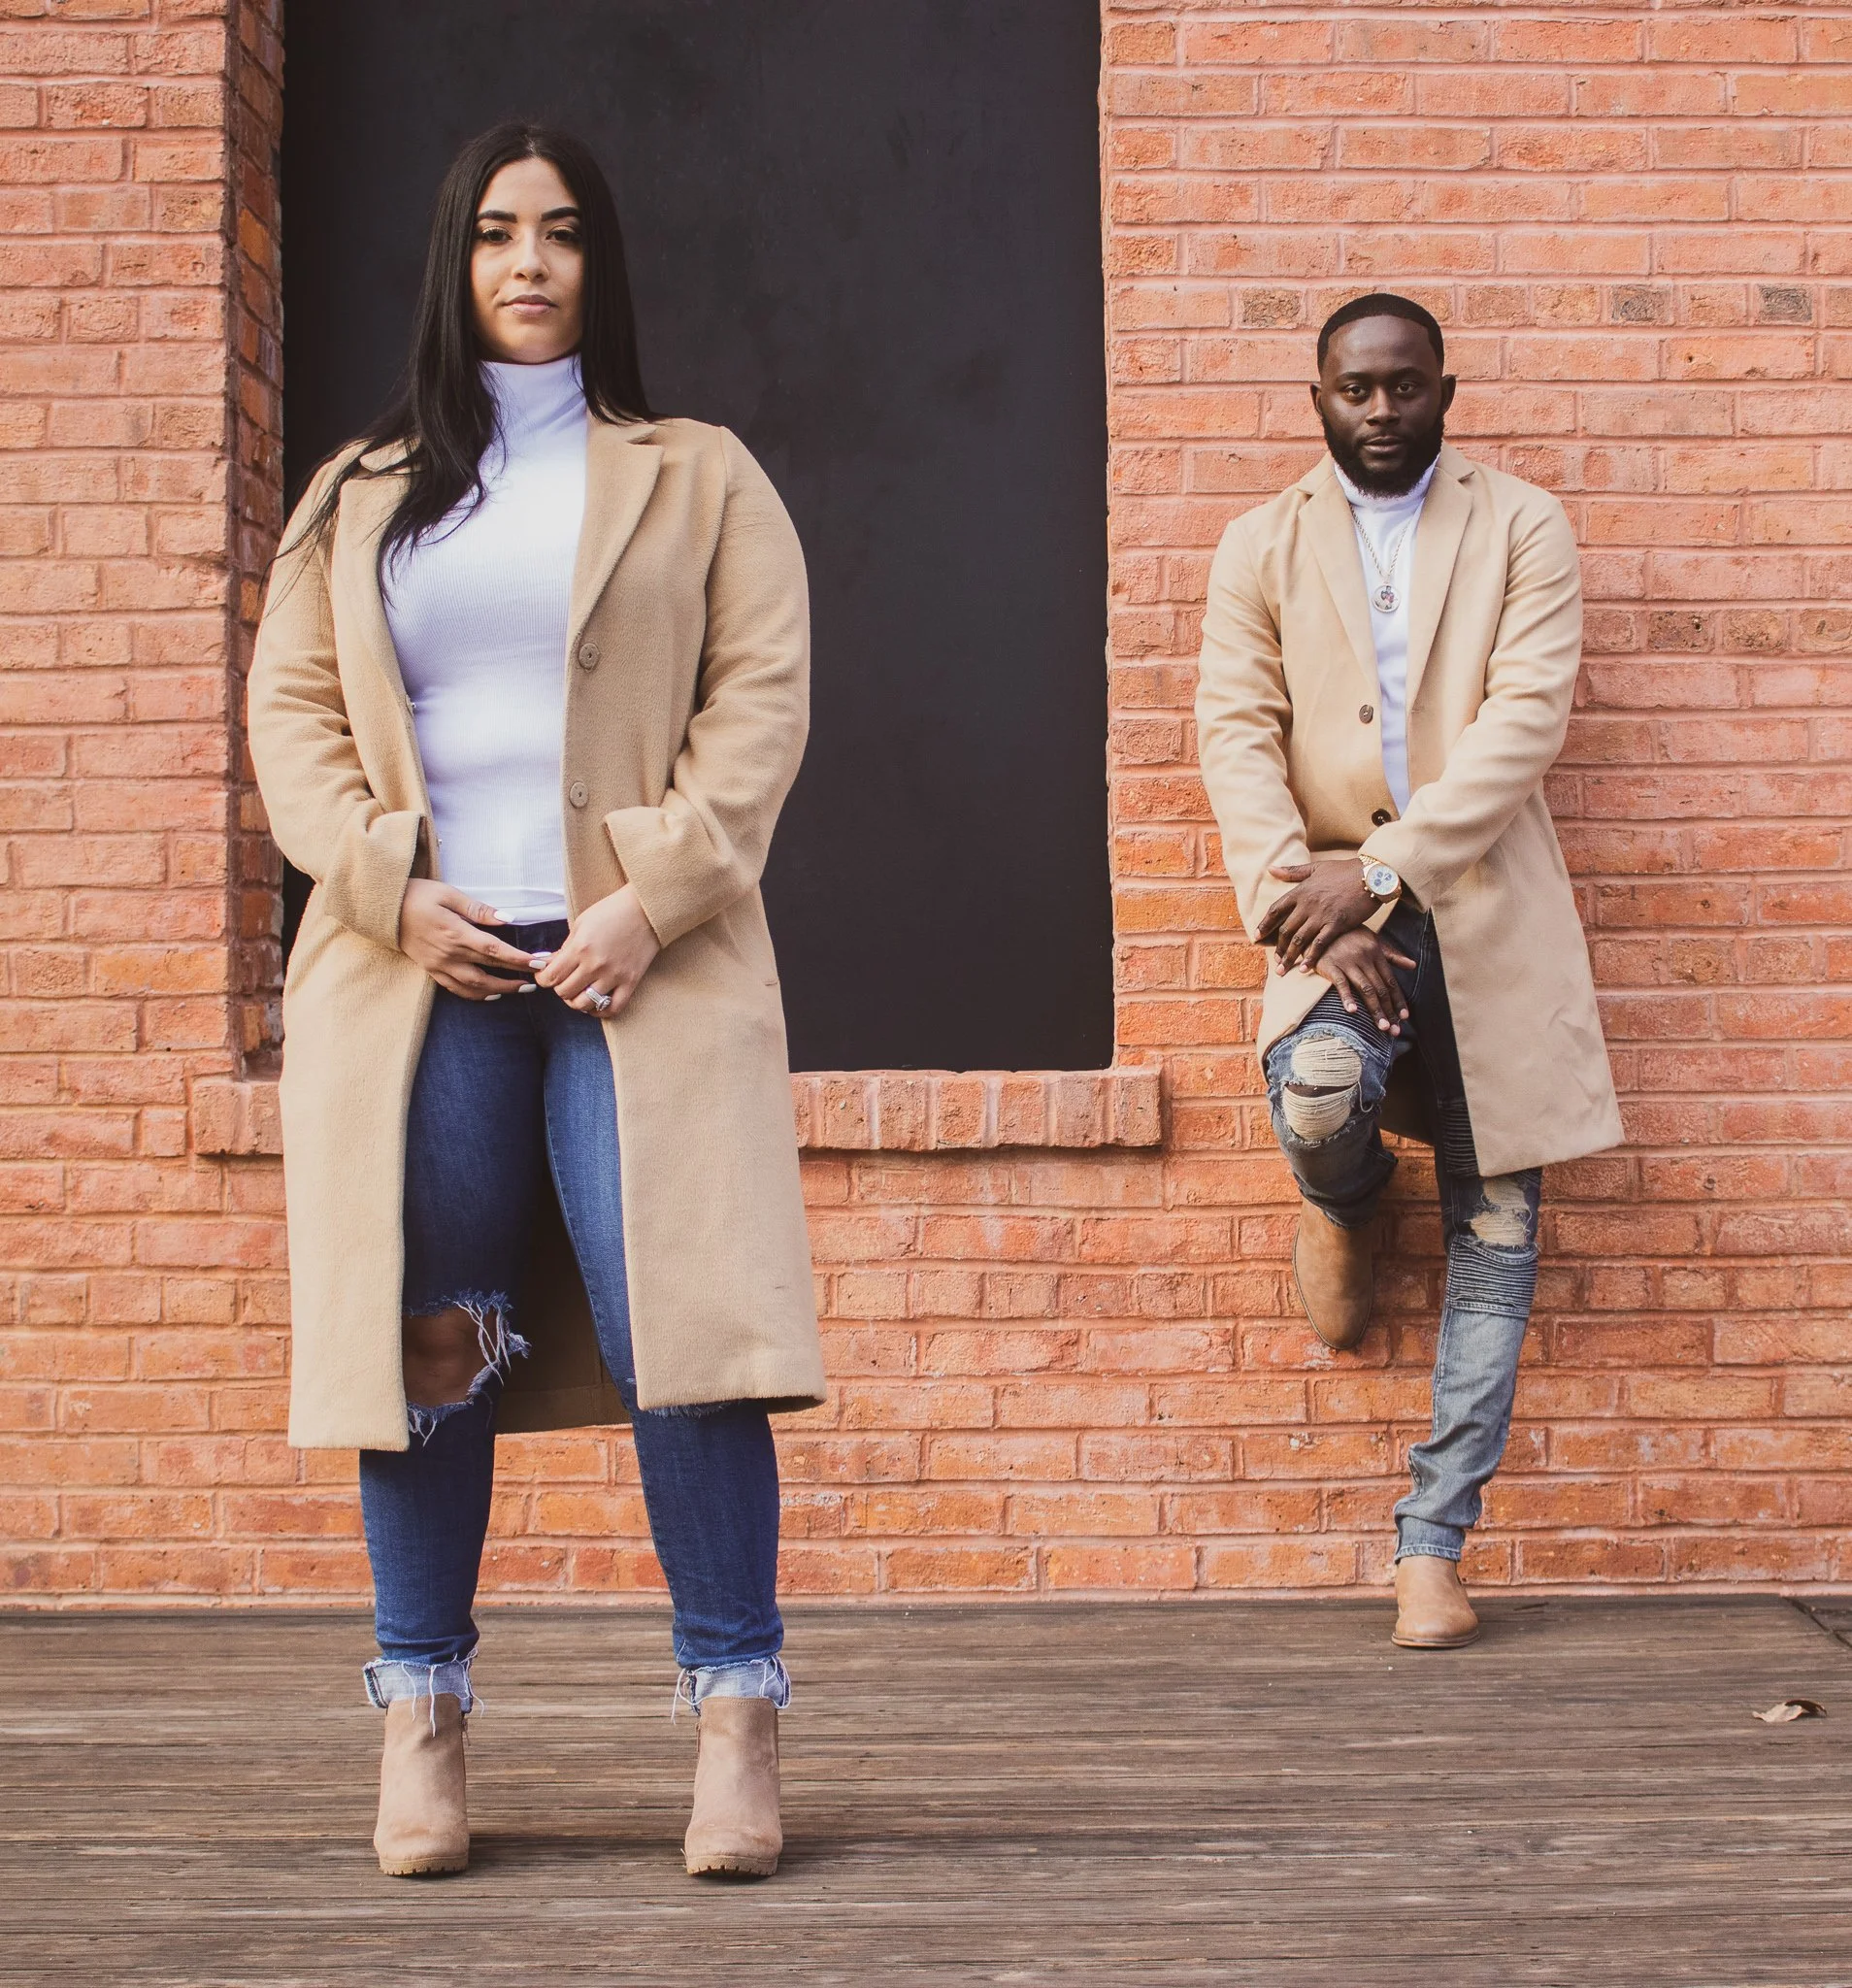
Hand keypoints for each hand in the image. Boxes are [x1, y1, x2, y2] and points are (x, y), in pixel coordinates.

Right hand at [398, 880, 535, 999]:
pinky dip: (475, 995)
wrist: (384, 909)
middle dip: (516, 976)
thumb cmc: (418, 895)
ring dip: (500, 990)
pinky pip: (456, 989)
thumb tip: (508, 918)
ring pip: (473, 986)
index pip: (495, 950)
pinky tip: (490, 994)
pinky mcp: (431, 970)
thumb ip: (479, 909)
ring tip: (521, 989)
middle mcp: (448, 954)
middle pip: (489, 970)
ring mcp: (439, 965)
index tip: (540, 962)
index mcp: (456, 933)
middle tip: (539, 979)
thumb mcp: (449, 894)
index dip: (519, 959)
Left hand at [533, 885, 660, 1017]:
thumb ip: (564, 948)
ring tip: (579, 992)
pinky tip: (595, 1004)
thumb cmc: (612, 911)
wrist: (646, 909)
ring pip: (585, 1004)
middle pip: (565, 992)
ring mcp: (614, 976)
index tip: (546, 975)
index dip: (543, 979)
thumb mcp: (581, 924)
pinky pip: (613, 1008)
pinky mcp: (631, 982)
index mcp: (580, 948)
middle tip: (564, 980)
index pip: (551, 977)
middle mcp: (595, 965)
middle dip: (559, 988)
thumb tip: (547, 965)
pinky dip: (600, 1011)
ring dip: (576, 1001)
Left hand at [1257, 858, 1377, 971]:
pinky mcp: (1337, 924)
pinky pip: (1319, 944)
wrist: (1372, 874)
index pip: (1276, 910)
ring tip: (1283, 970)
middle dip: (1278, 947)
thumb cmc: (1345, 871)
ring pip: (1299, 940)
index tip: (1256, 938)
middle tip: (1274, 961)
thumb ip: (1292, 872)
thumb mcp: (1316, 868)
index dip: (1264, 925)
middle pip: (1285, 929)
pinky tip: (1304, 968)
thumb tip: (1270, 869)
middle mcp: (1307, 904)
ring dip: (1289, 957)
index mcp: (1301, 891)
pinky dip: (1310, 957)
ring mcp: (1322, 915)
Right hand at [1309, 928, 1415, 1034]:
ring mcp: (1347, 962)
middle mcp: (1364, 958)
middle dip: (1389, 1011)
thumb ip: (1391, 955)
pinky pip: (1341, 984)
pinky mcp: (1330, 966)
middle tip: (1394, 1031)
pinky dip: (1347, 998)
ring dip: (1375, 1010)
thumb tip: (1413, 966)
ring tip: (1381, 1027)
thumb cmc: (1347, 935)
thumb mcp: (1372, 940)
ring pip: (1365, 989)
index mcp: (1376, 953)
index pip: (1390, 981)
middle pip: (1380, 989)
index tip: (1404, 1018)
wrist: (1319, 926)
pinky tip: (1353, 1011)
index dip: (1398, 1000)